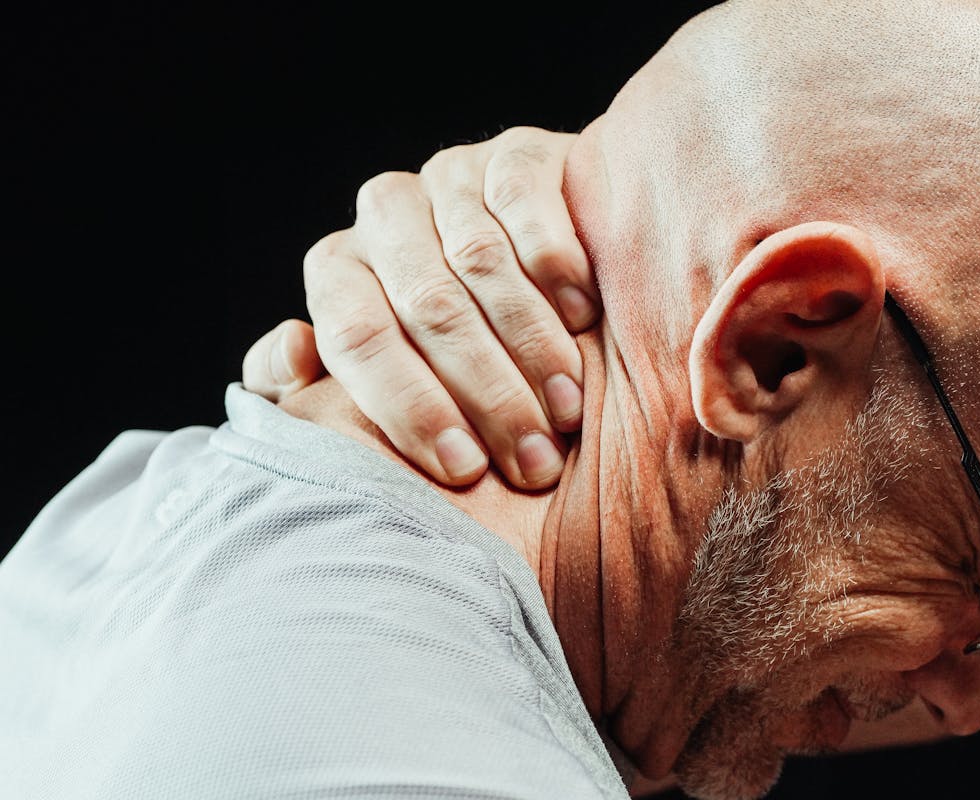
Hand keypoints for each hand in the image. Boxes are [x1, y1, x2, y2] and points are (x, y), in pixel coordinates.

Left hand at [242, 127, 597, 489]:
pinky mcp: (515, 153)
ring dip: (530, 344)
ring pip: (479, 259)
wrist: (542, 283)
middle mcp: (385, 215)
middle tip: (532, 460)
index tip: (463, 469)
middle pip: (427, 305)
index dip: (408, 406)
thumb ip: (307, 386)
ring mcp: (450, 179)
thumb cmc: (450, 361)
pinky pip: (523, 199)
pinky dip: (554, 263)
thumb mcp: (376, 382)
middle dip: (486, 394)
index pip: (356, 334)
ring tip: (567, 409)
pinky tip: (582, 317)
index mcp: (339, 270)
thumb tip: (292, 348)